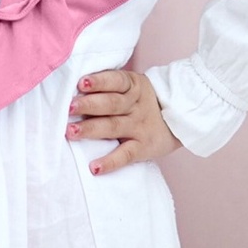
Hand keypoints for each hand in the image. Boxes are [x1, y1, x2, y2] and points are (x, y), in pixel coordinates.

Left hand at [66, 69, 181, 175]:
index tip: (81, 83)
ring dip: (91, 129)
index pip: (116, 81)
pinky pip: (126, 155)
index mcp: (132, 85)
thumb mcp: (133, 85)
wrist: (178, 119)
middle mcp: (135, 105)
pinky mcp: (143, 147)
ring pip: (113, 127)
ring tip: (71, 131)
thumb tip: (75, 88)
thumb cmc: (142, 100)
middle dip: (89, 105)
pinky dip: (110, 162)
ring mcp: (139, 127)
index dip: (99, 81)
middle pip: (111, 103)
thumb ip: (110, 85)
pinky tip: (94, 167)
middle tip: (69, 107)